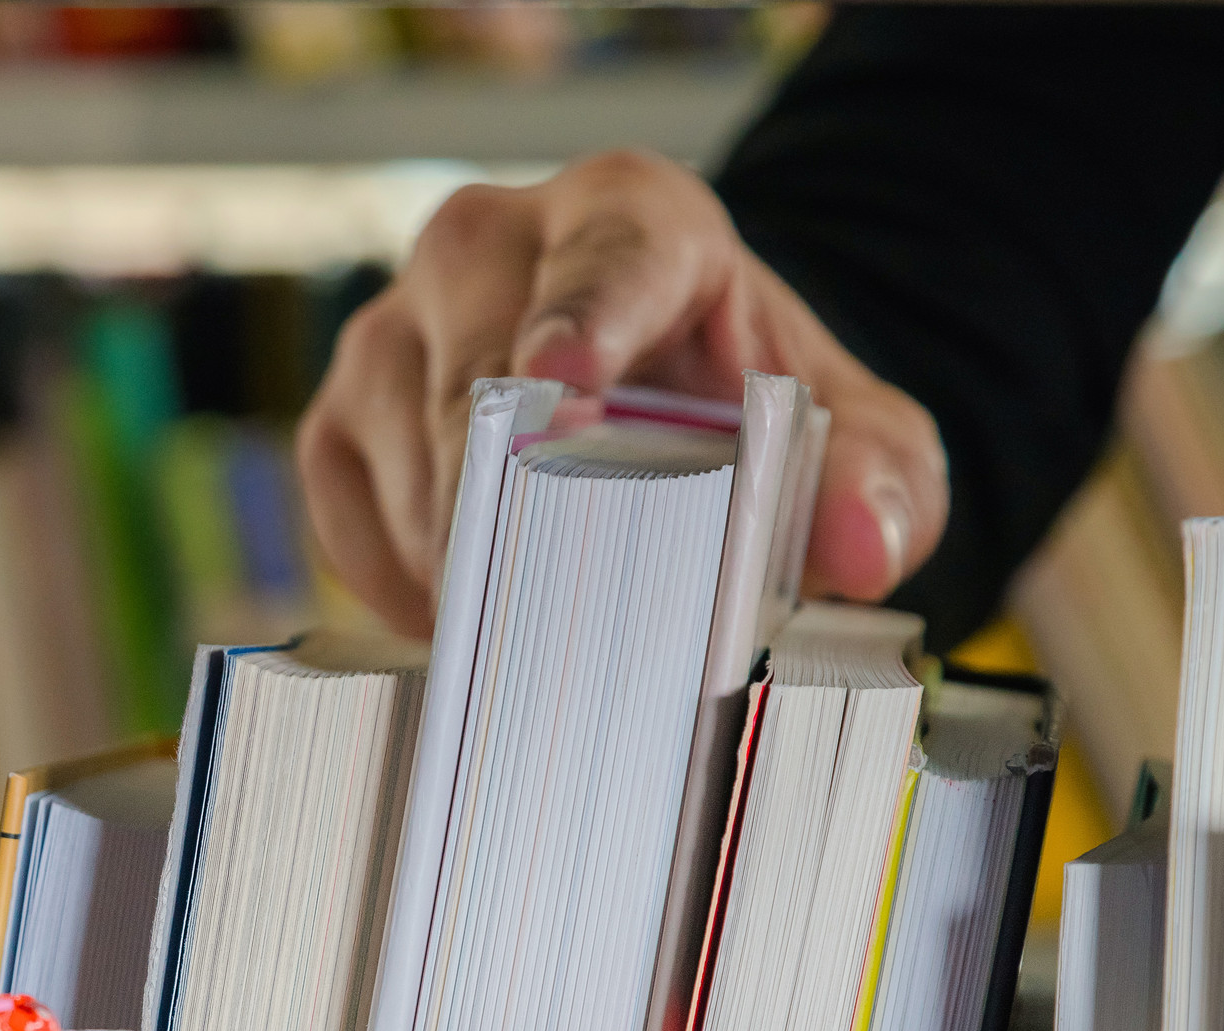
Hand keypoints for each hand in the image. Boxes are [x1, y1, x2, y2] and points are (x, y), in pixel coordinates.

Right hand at [297, 151, 948, 637]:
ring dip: (471, 564)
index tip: (565, 381)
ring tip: (540, 623)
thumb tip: (859, 548)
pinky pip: (347, 512)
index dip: (583, 321)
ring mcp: (397, 327)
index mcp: (631, 215)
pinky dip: (406, 583)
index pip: (604, 258)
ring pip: (405, 462)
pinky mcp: (345, 411)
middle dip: (523, 517)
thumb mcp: (849, 436)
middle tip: (569, 621)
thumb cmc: (744, 407)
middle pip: (480, 388)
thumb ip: (879, 482)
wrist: (661, 398)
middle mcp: (489, 245)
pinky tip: (471, 608)